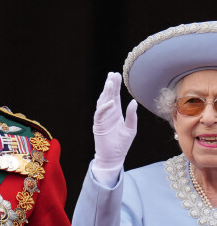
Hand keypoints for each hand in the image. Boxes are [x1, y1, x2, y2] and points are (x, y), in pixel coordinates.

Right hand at [92, 72, 137, 186]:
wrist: (114, 157)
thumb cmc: (122, 144)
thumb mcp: (131, 129)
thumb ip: (132, 116)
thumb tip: (133, 102)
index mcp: (116, 112)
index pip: (115, 96)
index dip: (116, 86)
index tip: (117, 75)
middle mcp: (109, 113)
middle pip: (108, 96)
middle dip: (110, 85)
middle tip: (112, 74)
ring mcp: (102, 118)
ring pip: (103, 102)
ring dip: (106, 93)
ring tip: (110, 83)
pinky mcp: (98, 125)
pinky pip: (100, 114)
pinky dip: (105, 108)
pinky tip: (111, 102)